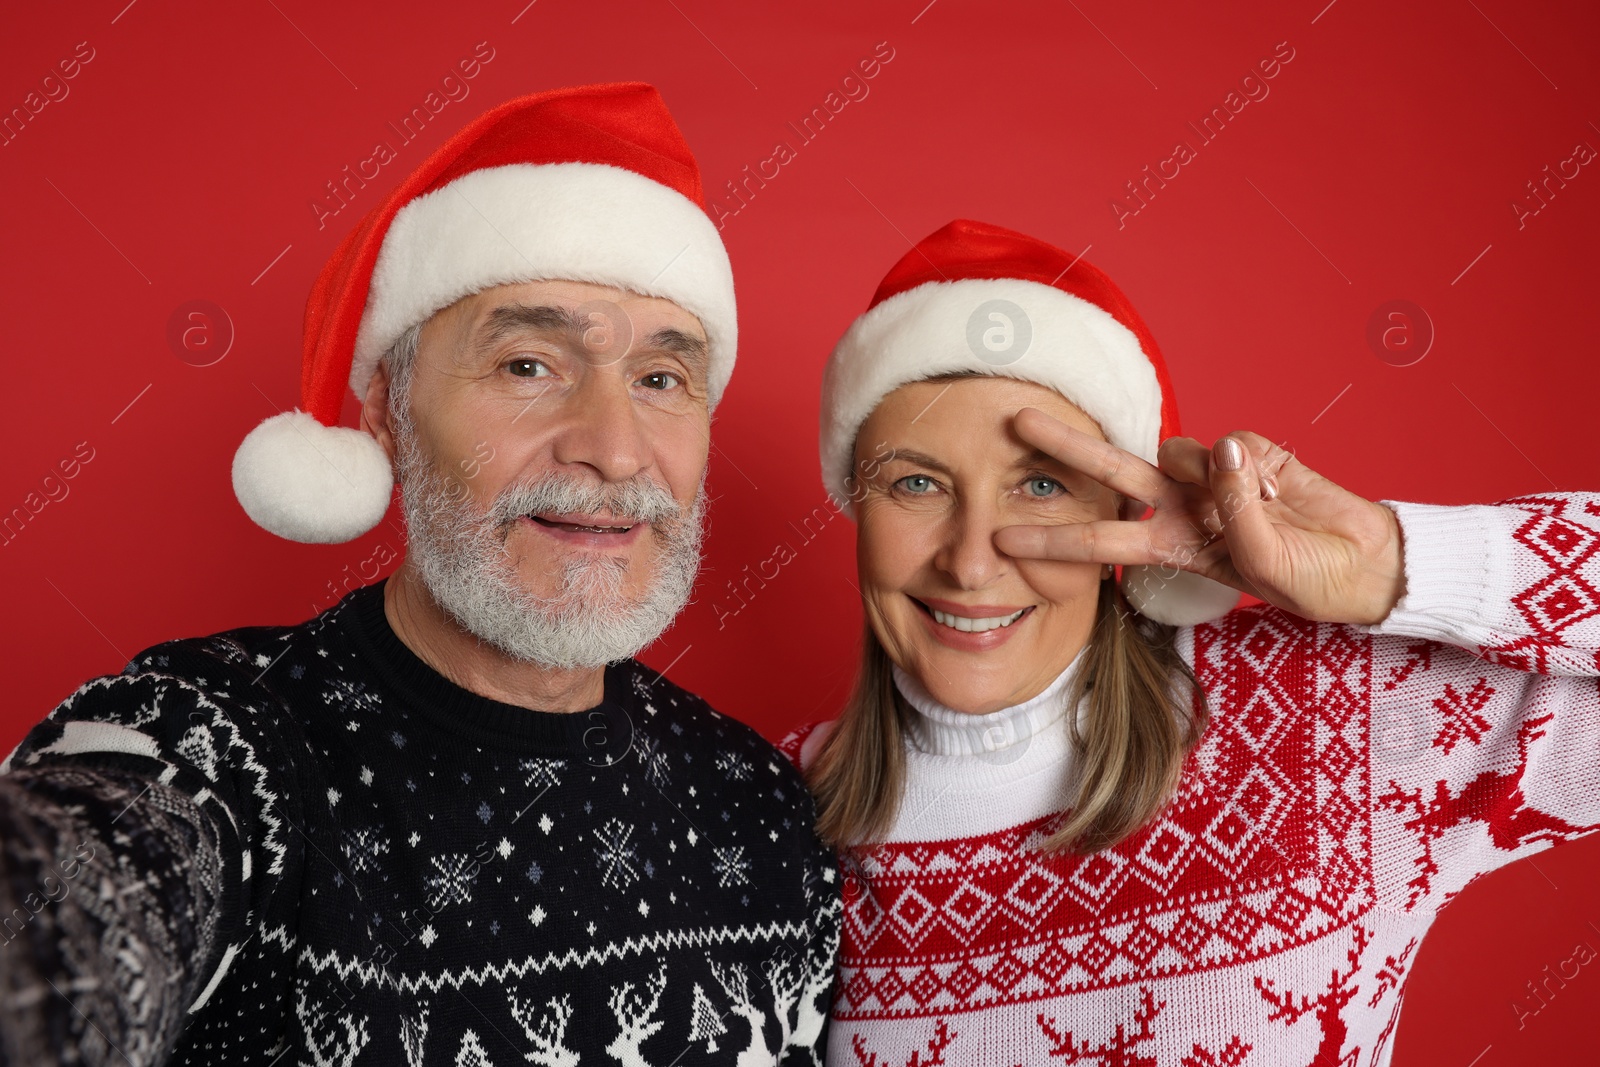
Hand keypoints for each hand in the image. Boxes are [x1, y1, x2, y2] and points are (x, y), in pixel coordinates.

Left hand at [992, 408, 1406, 624]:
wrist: (1363, 564)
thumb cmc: (1306, 578)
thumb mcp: (1262, 563)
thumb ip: (1236, 508)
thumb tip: (1219, 449)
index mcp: (1172, 546)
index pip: (1100, 542)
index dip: (1053, 541)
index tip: (1002, 540)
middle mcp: (1181, 507)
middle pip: (1111, 470)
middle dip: (1065, 445)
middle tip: (1015, 420)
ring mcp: (1213, 478)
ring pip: (1182, 450)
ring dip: (1209, 474)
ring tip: (1256, 507)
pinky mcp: (1249, 452)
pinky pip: (1238, 444)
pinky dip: (1258, 465)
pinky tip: (1282, 488)